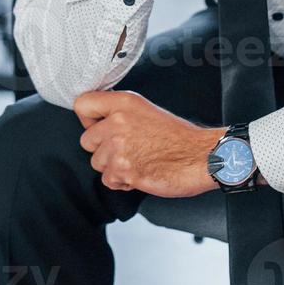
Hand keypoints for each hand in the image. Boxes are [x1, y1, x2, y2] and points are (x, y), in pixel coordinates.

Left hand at [74, 90, 223, 196]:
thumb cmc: (179, 137)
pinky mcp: (124, 169)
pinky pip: (109, 180)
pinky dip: (123, 182)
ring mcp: (120, 146)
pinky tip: (141, 172)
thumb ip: (119, 114)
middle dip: (103, 149)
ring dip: (114, 167)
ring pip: (97, 163)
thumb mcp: (146, 110)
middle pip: (86, 140)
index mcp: (124, 102)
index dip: (88, 120)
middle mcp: (118, 121)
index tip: (98, 127)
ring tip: (138, 160)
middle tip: (127, 150)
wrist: (202, 156)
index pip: (82, 104)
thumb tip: (97, 123)